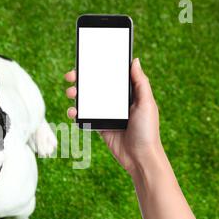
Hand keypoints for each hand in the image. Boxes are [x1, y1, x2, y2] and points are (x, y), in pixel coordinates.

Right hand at [65, 58, 162, 174]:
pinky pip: (84, 116)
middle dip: (81, 80)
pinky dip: (76, 113)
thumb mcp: (147, 103)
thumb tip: (135, 61)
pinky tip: (72, 112)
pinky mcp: (99, 126)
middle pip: (95, 86)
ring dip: (76, 95)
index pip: (111, 76)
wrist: (140, 157)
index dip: (98, 68)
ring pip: (87, 100)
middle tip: (71, 76)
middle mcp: (116, 102)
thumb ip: (141, 82)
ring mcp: (106, 114)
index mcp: (128, 93)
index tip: (86, 62)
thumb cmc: (148, 130)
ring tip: (71, 93)